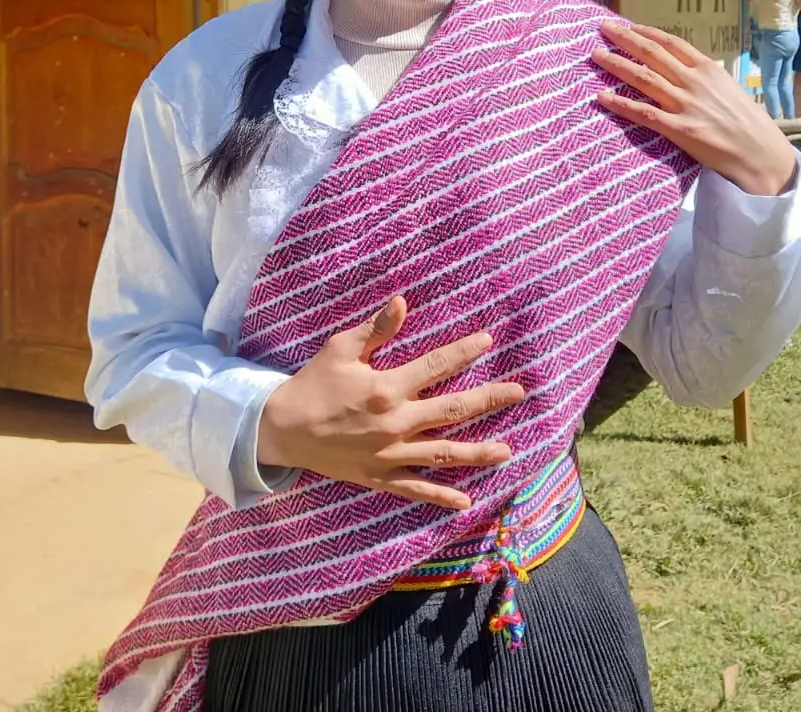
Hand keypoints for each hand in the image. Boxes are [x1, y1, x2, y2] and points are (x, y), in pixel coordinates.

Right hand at [256, 296, 525, 509]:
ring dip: (478, 452)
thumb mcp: (341, 349)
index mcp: (387, 388)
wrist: (282, 429)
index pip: (436, 366)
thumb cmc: (313, 383)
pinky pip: (416, 488)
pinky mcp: (380, 476)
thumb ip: (376, 329)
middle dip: (489, 400)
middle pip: (453, 410)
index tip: (487, 342)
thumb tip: (403, 302)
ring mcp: (390, 454)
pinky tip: (465, 499)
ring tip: (507, 451)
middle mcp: (396, 423)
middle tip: (517, 393)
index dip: (464, 352)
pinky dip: (441, 496)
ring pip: (444, 454)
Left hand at [593, 21, 798, 197]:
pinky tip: (602, 97)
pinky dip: (620, 103)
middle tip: (603, 29)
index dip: (646, 33)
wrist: (761, 153)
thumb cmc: (747, 122)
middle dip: (625, 39)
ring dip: (617, 65)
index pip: (671, 43)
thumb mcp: (729, 88)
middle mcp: (695, 82)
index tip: (628, 26)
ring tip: (597, 55)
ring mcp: (686, 105)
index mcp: (708, 69)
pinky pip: (644, 113)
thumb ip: (705, 76)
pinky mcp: (680, 130)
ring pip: (644, 78)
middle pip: (652, 54)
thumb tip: (682, 66)